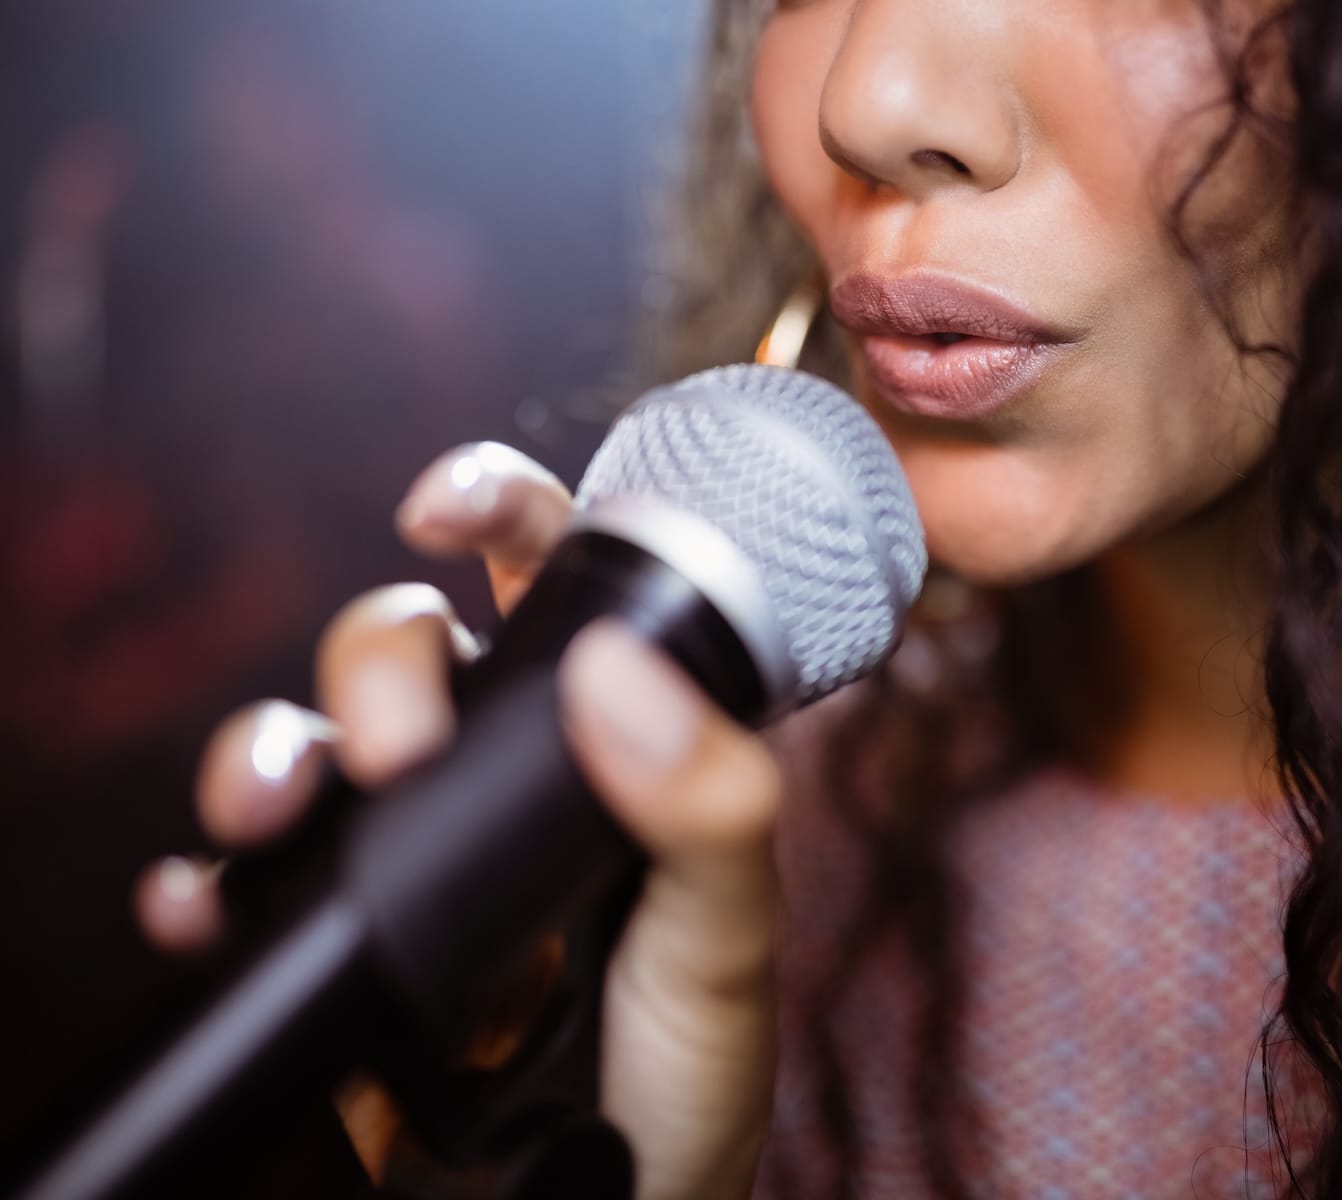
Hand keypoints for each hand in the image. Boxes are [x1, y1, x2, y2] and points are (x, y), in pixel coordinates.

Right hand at [136, 443, 781, 1199]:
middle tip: (402, 751)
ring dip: (267, 750)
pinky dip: (204, 881)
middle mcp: (504, 773)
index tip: (443, 510)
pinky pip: (248, 883)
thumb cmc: (688, 1079)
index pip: (551, 576)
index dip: (495, 507)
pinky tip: (200, 904)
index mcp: (609, 738)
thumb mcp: (725, 945)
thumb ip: (709, 813)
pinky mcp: (343, 942)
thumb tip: (619, 667)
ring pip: (311, 743)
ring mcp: (416, 853)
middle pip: (407, 646)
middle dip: (376, 660)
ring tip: (271, 810)